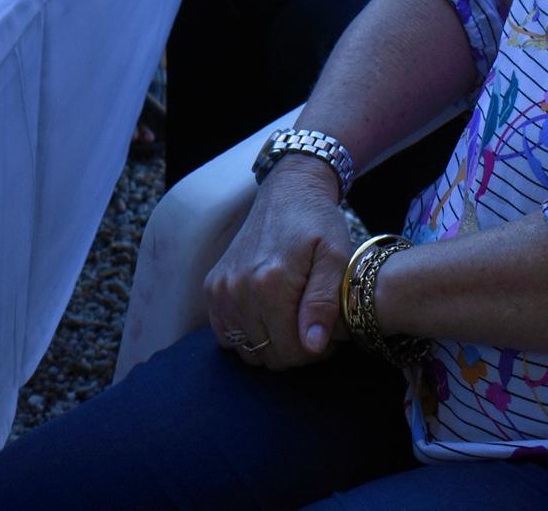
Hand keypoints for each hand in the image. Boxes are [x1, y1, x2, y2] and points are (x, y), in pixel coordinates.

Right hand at [205, 161, 352, 369]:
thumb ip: (324, 302)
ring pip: (247, 350)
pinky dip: (247, 335)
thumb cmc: (317, 223)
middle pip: (269, 354)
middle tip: (311, 326)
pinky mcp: (212, 287)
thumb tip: (311, 346)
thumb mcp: (335, 257)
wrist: (286, 193)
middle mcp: (239, 289)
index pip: (292, 351)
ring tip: (291, 320)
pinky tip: (266, 317)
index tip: (327, 333)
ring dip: (271, 345)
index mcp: (271, 283)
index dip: (315, 352)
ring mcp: (221, 289)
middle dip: (295, 349)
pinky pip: (226, 336)